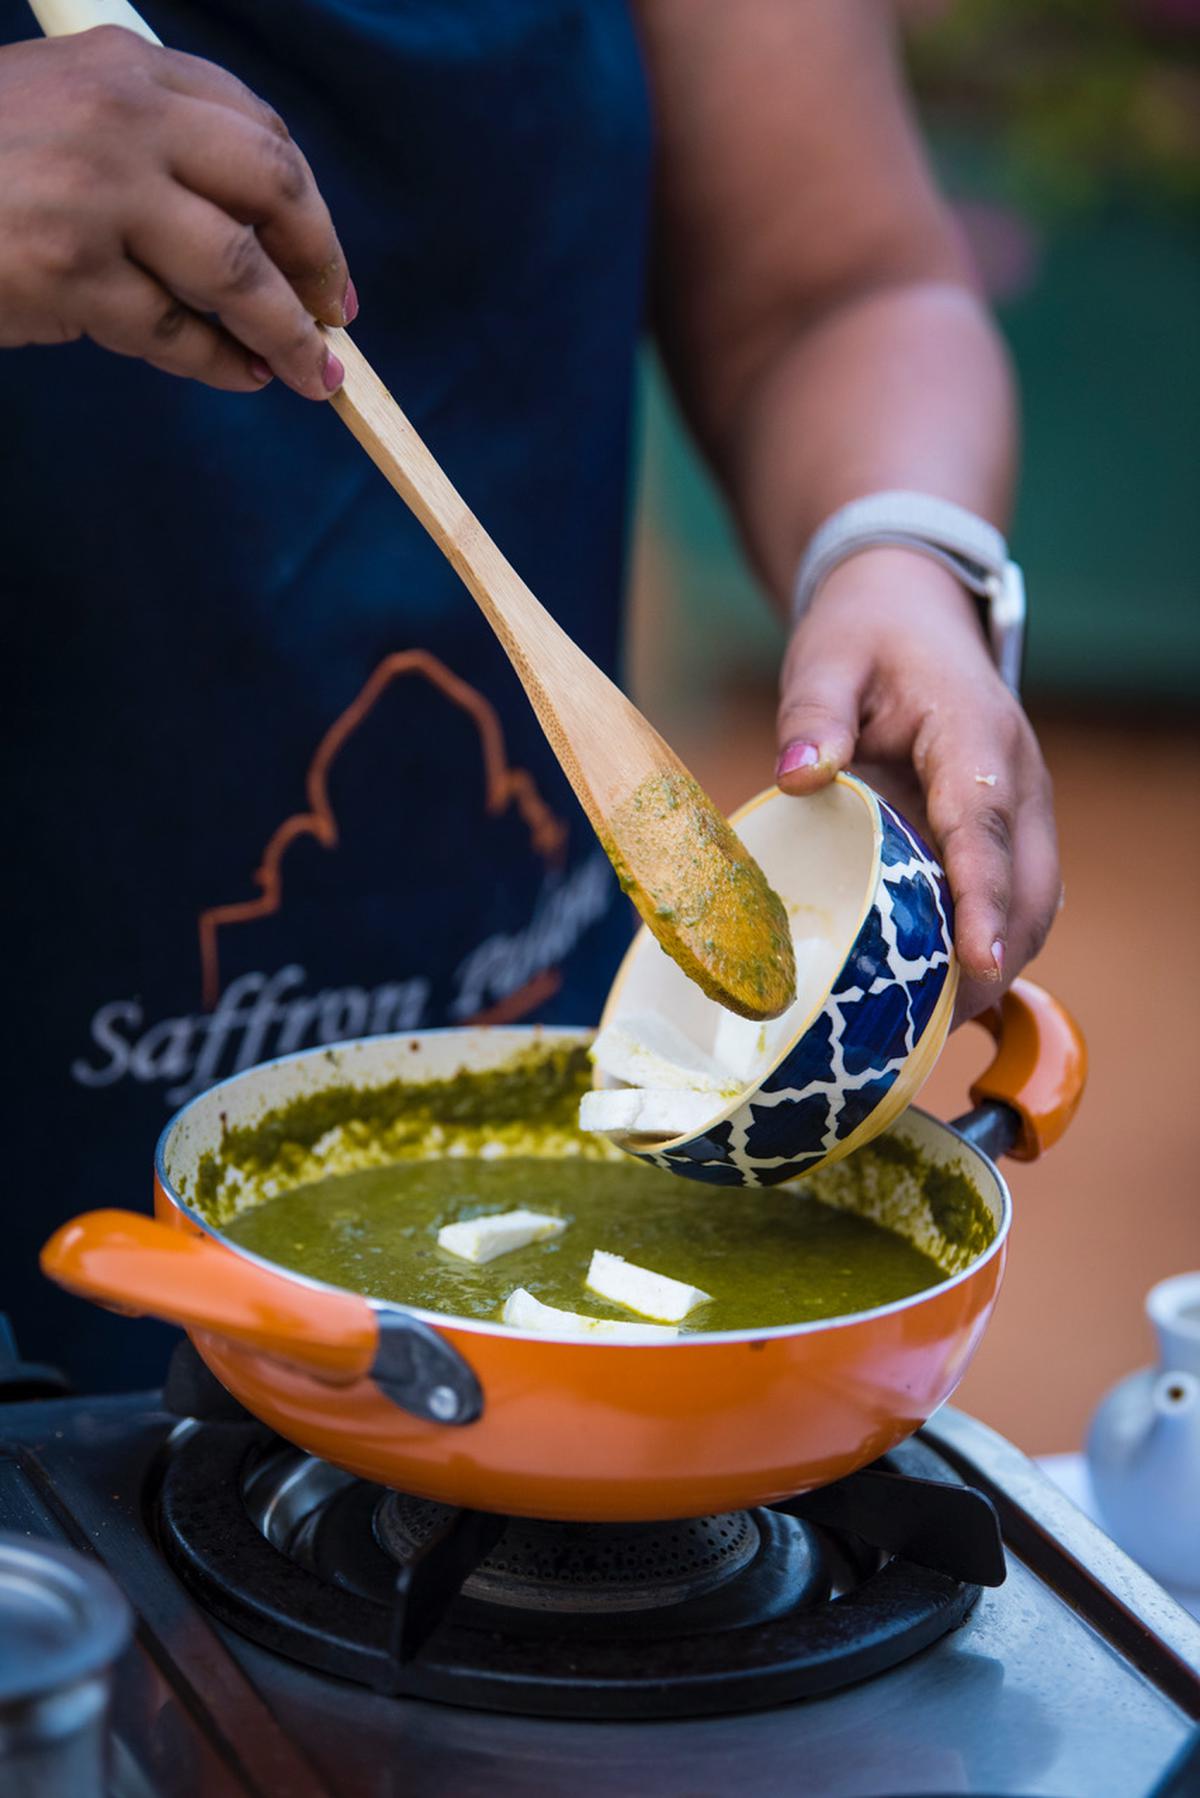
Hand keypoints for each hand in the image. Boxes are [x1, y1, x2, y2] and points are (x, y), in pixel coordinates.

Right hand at [0, 28, 352, 397]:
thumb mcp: (62, 118)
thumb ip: (149, 150)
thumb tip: (250, 233)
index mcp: (122, 67)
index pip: (256, 129)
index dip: (307, 204)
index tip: (326, 261)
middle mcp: (118, 117)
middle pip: (270, 187)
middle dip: (321, 261)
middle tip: (336, 317)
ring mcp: (94, 193)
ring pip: (235, 269)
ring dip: (287, 332)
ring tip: (312, 372)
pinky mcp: (67, 270)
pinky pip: (173, 330)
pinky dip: (218, 363)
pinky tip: (240, 375)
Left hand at [774, 547, 1060, 1021]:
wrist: (908, 609)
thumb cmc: (866, 635)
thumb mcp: (826, 657)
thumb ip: (813, 714)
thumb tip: (799, 776)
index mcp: (975, 736)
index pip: (987, 828)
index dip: (984, 900)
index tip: (979, 963)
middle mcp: (1016, 779)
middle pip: (1031, 888)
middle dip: (993, 962)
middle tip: (927, 1029)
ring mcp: (1019, 808)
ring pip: (1032, 905)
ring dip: (993, 967)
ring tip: (924, 1029)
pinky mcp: (1002, 829)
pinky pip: (1008, 898)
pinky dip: (982, 947)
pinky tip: (929, 991)